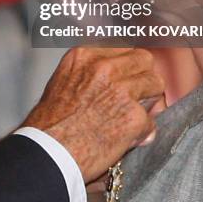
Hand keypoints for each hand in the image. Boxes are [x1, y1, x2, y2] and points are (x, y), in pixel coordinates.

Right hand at [22, 47, 163, 182]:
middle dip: (143, 77)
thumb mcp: (64, 79)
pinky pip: (151, 120)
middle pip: (144, 59)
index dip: (128, 65)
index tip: (128, 77)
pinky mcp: (132, 116)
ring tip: (132, 117)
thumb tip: (121, 73)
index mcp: (86, 54)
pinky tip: (126, 139)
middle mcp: (104, 67)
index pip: (125, 47)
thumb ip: (91, 70)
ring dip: (148, 101)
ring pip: (155, 84)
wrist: (47, 153)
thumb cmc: (51, 122)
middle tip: (136, 96)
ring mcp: (121, 90)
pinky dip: (142, 133)